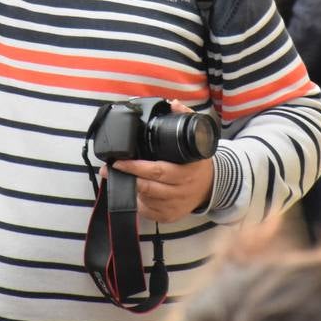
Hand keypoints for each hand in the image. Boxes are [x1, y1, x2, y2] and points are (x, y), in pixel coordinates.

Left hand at [111, 103, 215, 223]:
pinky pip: (148, 211)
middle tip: (109, 169)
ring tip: (118, 177)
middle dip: (126, 177)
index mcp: (186, 171)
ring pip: (146, 199)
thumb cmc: (196, 162)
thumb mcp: (195, 140)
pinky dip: (138, 201)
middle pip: (148, 186)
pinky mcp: (170, 216)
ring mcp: (176, 206)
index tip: (119, 161)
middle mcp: (182, 190)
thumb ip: (185, 119)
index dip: (136, 167)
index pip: (158, 170)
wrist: (211, 186)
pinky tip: (134, 191)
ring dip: (130, 189)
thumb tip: (172, 104)